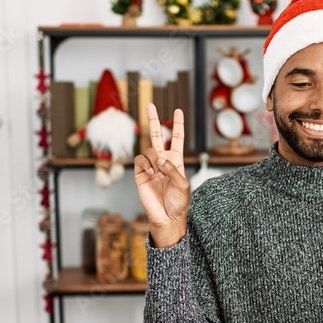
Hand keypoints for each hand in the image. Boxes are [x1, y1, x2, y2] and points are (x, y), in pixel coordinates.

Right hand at [134, 104, 188, 247]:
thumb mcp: (183, 185)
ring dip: (154, 158)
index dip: (177, 125)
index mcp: (176, 161)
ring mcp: (150, 166)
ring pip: (149, 149)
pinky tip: (149, 172)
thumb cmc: (178, 203)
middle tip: (149, 105)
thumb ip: (173, 169)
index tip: (178, 111)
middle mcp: (163, 161)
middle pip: (157, 135)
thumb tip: (160, 159)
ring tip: (157, 172)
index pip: (176, 139)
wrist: (166, 218)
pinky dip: (144, 163)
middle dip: (154, 120)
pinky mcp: (139, 174)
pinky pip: (139, 160)